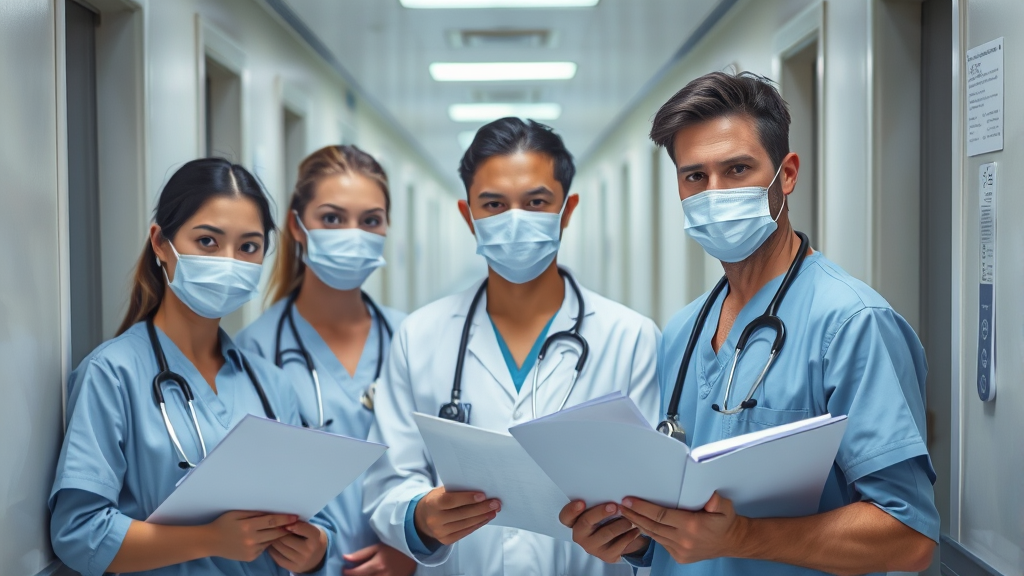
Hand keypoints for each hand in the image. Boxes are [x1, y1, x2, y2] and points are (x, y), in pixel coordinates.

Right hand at [206, 511, 295, 561]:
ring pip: (271, 541)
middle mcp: (251, 540)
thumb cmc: (224, 524)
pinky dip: (267, 542)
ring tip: (284, 529)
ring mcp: (251, 550)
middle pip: (275, 533)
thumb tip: (271, 512)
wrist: (211, 542)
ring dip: (278, 535)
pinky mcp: (250, 557)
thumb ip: (255, 513)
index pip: (272, 521)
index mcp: (248, 526)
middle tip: (294, 523)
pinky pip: (264, 548)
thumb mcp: (237, 514)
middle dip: (286, 527)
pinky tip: (266, 537)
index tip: (295, 516)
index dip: (285, 518)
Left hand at [268, 520, 327, 572]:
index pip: (306, 530)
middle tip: (273, 526)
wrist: (317, 557)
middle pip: (286, 539)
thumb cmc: (310, 538)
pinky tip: (271, 543)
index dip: (295, 525)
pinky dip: (272, 549)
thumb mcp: (311, 529)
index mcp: (316, 539)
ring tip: (270, 534)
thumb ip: (300, 524)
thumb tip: (282, 520)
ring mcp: (300, 561)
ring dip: (272, 539)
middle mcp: (309, 551)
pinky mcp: (292, 568)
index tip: (286, 522)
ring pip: (280, 547)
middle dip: (278, 531)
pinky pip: (277, 557)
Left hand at [342, 543, 416, 575]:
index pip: (357, 573)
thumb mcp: (377, 547)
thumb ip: (360, 554)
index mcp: (376, 565)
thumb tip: (345, 558)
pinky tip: (373, 574)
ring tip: (362, 573)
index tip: (344, 569)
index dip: (347, 572)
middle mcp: (382, 575)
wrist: (414, 548)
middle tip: (351, 572)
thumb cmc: (394, 545)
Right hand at [413, 487, 500, 545]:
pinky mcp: (446, 540)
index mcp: (432, 504)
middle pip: (461, 514)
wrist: (423, 517)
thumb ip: (456, 491)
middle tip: (496, 503)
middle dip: (481, 508)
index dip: (467, 498)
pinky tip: (486, 518)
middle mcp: (434, 520)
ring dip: (482, 517)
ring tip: (494, 510)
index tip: (483, 495)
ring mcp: (440, 532)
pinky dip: (478, 524)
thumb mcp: (441, 491)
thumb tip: (480, 490)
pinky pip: (465, 532)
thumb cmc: (437, 499)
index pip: (450, 501)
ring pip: (465, 524)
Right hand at [559, 501, 646, 562]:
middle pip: (586, 522)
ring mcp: (593, 547)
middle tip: (614, 506)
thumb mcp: (600, 509)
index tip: (581, 502)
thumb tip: (610, 490)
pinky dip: (630, 535)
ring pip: (606, 533)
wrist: (621, 538)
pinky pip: (620, 544)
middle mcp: (580, 536)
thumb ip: (598, 502)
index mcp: (574, 522)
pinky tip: (636, 530)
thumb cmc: (608, 518)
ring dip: (620, 523)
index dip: (571, 510)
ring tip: (630, 519)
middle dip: (600, 513)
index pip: (566, 517)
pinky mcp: (607, 556)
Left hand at [618, 492, 745, 563]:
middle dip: (634, 515)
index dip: (643, 507)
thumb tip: (710, 497)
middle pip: (652, 526)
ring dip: (638, 524)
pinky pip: (660, 542)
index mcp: (691, 526)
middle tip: (620, 505)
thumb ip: (716, 501)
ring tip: (625, 513)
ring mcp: (680, 550)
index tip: (629, 500)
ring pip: (654, 535)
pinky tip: (640, 524)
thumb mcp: (725, 507)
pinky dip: (649, 533)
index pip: (661, 515)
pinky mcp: (679, 556)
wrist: (731, 542)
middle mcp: (683, 540)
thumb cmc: (725, 520)